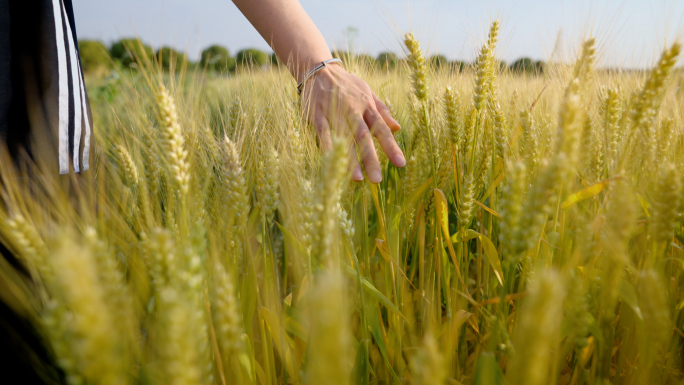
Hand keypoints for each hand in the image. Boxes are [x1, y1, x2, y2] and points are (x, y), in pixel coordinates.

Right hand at [300, 63, 405, 182]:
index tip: (400, 164)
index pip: (381, 129)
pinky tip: (332, 162)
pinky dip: (328, 147)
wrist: (320, 70)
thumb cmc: (347, 84)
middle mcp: (352, 110)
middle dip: (371, 158)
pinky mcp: (317, 115)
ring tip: (357, 179)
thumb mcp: (368, 93)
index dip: (391, 146)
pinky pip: (323, 133)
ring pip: (344, 137)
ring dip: (350, 158)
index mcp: (367, 106)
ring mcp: (334, 112)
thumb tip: (398, 128)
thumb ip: (382, 111)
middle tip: (377, 180)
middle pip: (363, 137)